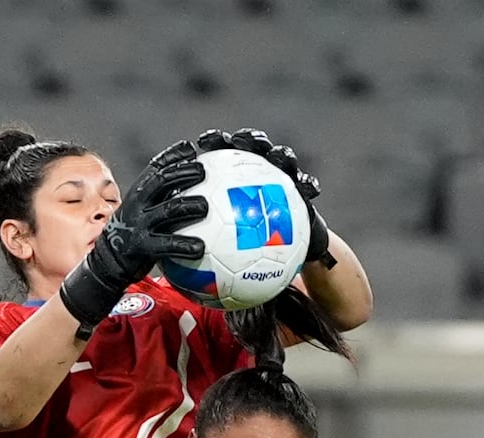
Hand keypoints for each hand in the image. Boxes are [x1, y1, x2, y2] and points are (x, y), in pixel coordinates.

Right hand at [58, 144, 206, 324]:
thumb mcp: (142, 211)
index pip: (156, 166)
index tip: (190, 147)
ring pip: (168, 209)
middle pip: (162, 180)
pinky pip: (167, 244)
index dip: (173, 154)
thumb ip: (162, 200)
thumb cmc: (133, 233)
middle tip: (202, 171)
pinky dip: (185, 245)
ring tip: (205, 206)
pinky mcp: (142, 246)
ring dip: (188, 205)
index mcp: (139, 192)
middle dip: (183, 172)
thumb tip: (197, 191)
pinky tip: (200, 248)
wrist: (107, 261)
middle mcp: (138, 203)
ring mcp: (139, 223)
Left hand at [193, 127, 333, 269]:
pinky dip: (309, 185)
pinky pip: (308, 187)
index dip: (216, 141)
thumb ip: (205, 231)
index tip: (204, 141)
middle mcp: (263, 171)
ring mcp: (284, 179)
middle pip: (256, 147)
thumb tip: (174, 235)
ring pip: (285, 159)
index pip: (226, 152)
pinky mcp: (303, 192)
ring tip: (279, 157)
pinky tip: (309, 189)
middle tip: (241, 140)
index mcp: (240, 176)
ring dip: (283, 154)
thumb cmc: (248, 246)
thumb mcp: (222, 241)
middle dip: (250, 139)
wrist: (282, 253)